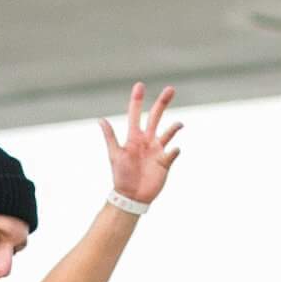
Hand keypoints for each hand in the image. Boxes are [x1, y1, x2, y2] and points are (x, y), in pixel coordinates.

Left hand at [98, 83, 181, 206]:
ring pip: (168, 133)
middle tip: (170, 89)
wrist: (131, 196)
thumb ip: (110, 137)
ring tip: (179, 125)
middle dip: (162, 103)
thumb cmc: (121, 176)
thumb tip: (101, 119)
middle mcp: (147, 140)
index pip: (136, 114)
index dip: (137, 100)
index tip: (140, 85)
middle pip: (156, 117)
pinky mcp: (165, 162)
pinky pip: (172, 153)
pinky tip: (174, 150)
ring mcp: (157, 150)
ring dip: (174, 127)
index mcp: (134, 137)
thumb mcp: (115, 155)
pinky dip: (174, 151)